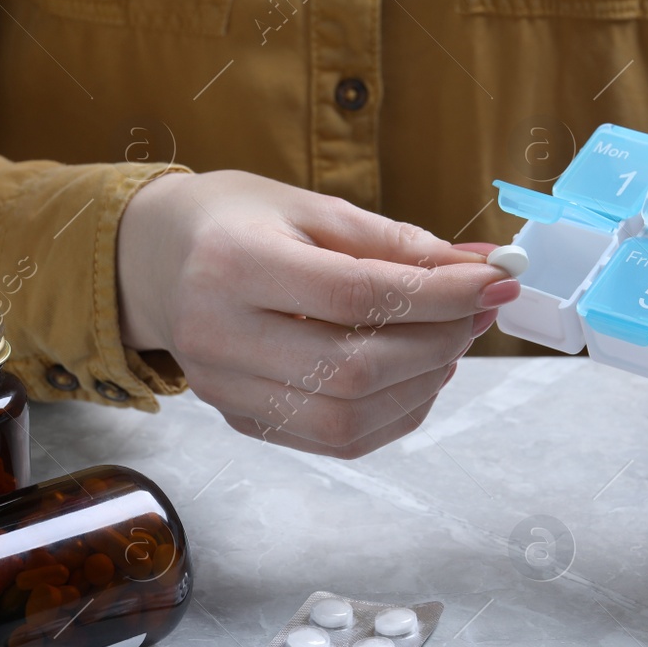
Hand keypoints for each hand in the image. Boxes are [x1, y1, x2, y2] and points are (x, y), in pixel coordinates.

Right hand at [116, 171, 516, 457]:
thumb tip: (481, 269)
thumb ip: (395, 242)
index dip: (438, 295)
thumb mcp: (309, 207)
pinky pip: (335, 439)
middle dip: (438, 342)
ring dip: (423, 384)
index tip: (494, 281)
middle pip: (354, 367)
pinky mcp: (240, 420)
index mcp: (234, 264)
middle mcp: (220, 336)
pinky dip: (393, 414)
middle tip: (478, 311)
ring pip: (348, 418)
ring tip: (449, 340)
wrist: (153, 260)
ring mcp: (225, 389)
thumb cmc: (234, 222)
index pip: (355, 295)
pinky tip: (415, 375)